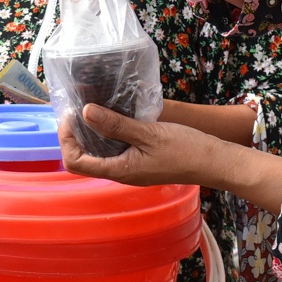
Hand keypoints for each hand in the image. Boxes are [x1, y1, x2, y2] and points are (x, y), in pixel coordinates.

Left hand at [61, 105, 281, 211]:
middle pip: (83, 159)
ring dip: (89, 134)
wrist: (215, 162)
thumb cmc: (185, 149)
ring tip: (90, 109)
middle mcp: (121, 173)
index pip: (76, 162)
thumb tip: (85, 112)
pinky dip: (106, 134)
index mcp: (119, 171)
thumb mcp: (148, 133)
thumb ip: (117, 124)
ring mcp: (131, 168)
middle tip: (75, 109)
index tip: (70, 115)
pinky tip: (112, 115)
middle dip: (73, 136)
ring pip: (98, 154)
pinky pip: (114, 150)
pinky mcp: (140, 161)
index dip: (66, 140)